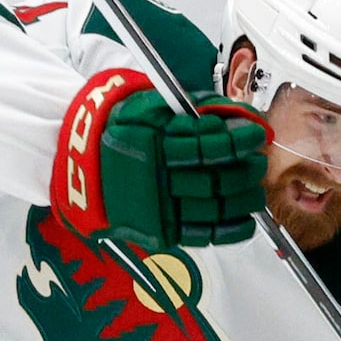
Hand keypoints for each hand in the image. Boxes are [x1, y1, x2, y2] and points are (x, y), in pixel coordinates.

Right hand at [52, 69, 268, 251]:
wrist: (82, 167)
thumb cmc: (122, 130)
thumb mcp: (150, 106)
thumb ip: (195, 108)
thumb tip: (240, 114)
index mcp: (155, 144)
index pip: (208, 146)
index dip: (238, 141)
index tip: (257, 134)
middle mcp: (157, 178)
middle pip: (215, 178)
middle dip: (245, 170)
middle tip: (258, 163)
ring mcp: (159, 207)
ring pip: (213, 207)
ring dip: (243, 200)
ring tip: (256, 190)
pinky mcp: (160, 230)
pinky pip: (202, 234)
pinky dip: (229, 230)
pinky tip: (245, 221)